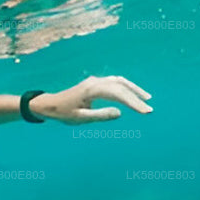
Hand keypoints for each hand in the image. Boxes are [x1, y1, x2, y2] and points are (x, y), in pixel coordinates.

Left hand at [30, 76, 151, 124]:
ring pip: (119, 82)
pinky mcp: (95, 83)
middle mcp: (95, 82)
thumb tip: (119, 113)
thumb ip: (100, 115)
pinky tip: (132, 94)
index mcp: (91, 90)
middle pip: (121, 87)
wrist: (50, 104)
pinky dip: (125, 87)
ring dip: (133, 89)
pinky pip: (114, 82)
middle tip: (149, 110)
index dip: (133, 103)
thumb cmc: (64, 113)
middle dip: (136, 98)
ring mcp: (95, 81)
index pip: (118, 94)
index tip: (145, 111)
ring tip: (146, 99)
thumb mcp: (80, 118)